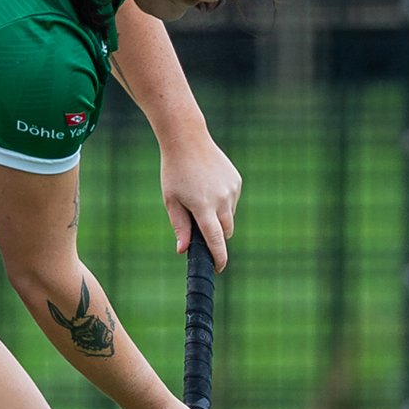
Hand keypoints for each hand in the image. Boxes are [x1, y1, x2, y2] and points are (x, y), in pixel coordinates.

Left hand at [159, 134, 240, 271]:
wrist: (188, 140)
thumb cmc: (174, 172)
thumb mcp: (171, 201)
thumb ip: (180, 227)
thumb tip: (183, 251)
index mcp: (203, 207)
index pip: (215, 240)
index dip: (219, 258)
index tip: (219, 269)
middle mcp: (222, 199)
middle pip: (225, 232)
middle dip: (216, 237)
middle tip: (200, 229)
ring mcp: (232, 190)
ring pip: (229, 217)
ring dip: (218, 218)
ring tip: (200, 200)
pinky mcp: (236, 181)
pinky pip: (232, 201)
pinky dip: (222, 203)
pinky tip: (208, 188)